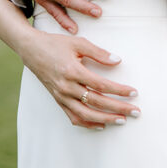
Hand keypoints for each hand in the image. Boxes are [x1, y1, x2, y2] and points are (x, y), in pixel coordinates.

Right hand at [21, 31, 139, 128]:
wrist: (31, 50)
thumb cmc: (56, 44)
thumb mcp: (78, 43)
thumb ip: (99, 53)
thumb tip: (118, 61)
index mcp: (73, 71)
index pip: (101, 85)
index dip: (119, 90)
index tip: (133, 92)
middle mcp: (66, 87)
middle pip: (96, 102)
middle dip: (118, 108)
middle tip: (135, 111)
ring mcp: (61, 96)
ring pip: (86, 114)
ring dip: (105, 119)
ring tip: (122, 120)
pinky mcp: (58, 101)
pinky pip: (73, 117)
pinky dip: (88, 123)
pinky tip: (101, 124)